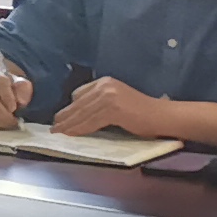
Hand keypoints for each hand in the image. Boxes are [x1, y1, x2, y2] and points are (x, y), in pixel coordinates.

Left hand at [46, 77, 160, 139]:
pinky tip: (71, 134)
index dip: (69, 107)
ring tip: (59, 132)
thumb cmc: (142, 113)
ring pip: (83, 113)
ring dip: (69, 125)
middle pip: (78, 104)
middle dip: (65, 117)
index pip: (79, 94)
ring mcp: (109, 96)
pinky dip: (80, 129)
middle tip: (54, 127)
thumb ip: (99, 102)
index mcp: (105, 82)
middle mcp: (105, 86)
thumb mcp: (117, 101)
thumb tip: (78, 113)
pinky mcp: (113, 109)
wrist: (163, 116)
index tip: (60, 118)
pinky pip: (91, 121)